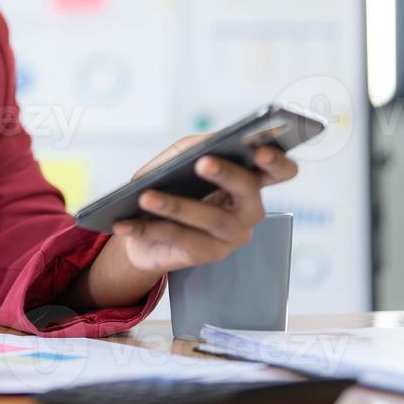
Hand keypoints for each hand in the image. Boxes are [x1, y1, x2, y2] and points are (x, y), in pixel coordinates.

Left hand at [113, 137, 297, 274]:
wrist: (146, 229)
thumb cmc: (171, 184)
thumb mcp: (178, 160)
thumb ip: (191, 149)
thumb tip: (197, 150)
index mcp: (250, 180)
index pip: (279, 171)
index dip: (276, 161)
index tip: (260, 148)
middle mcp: (249, 210)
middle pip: (248, 192)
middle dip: (227, 175)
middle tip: (203, 162)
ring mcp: (231, 236)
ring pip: (210, 220)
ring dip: (176, 206)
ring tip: (146, 197)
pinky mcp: (206, 255)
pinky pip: (177, 240)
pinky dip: (146, 229)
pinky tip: (124, 223)